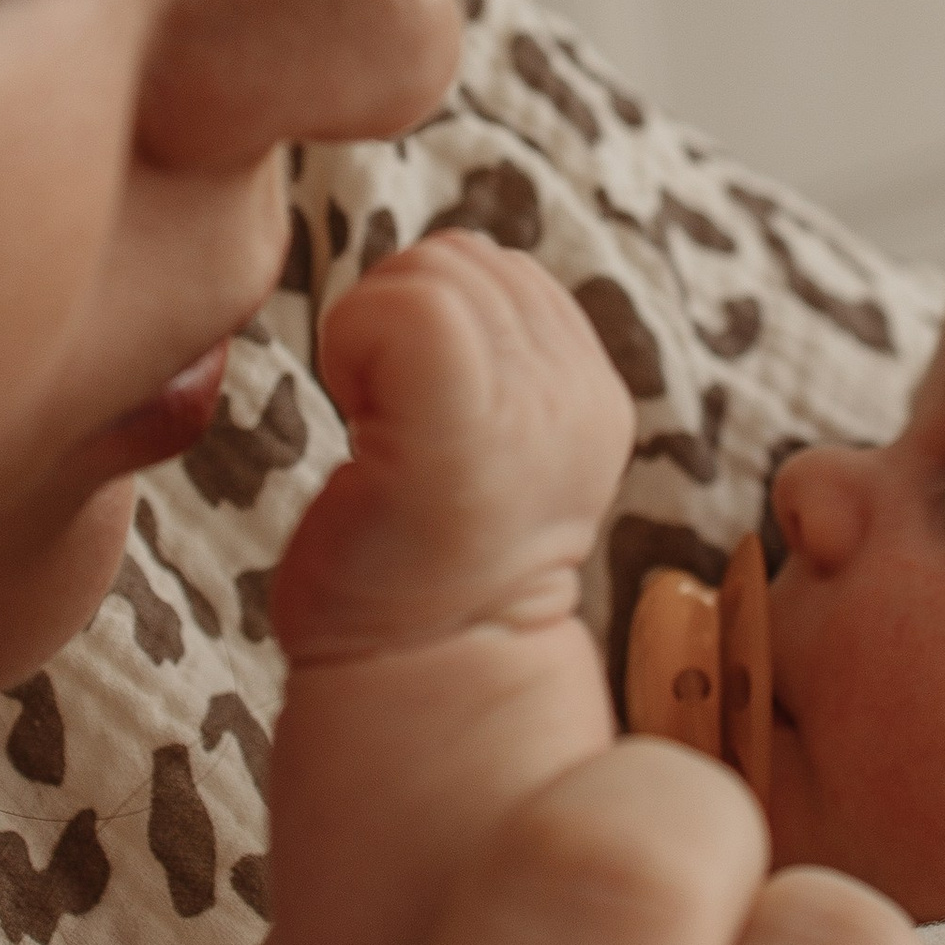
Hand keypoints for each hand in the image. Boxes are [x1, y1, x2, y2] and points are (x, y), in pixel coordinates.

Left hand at [276, 233, 633, 665]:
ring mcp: (533, 409)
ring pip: (428, 273)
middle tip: (384, 426)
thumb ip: (486, 364)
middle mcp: (582, 393)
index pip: (495, 270)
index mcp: (590, 394)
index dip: (426, 319)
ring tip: (378, 431)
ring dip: (369, 337)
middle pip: (462, 259)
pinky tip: (361, 424)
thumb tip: (436, 273)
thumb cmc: (413, 573)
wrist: (416, 685)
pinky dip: (353, 343)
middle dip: (396, 319)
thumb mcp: (482, 449)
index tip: (408, 418)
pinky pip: (400, 304)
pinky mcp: (467, 425)